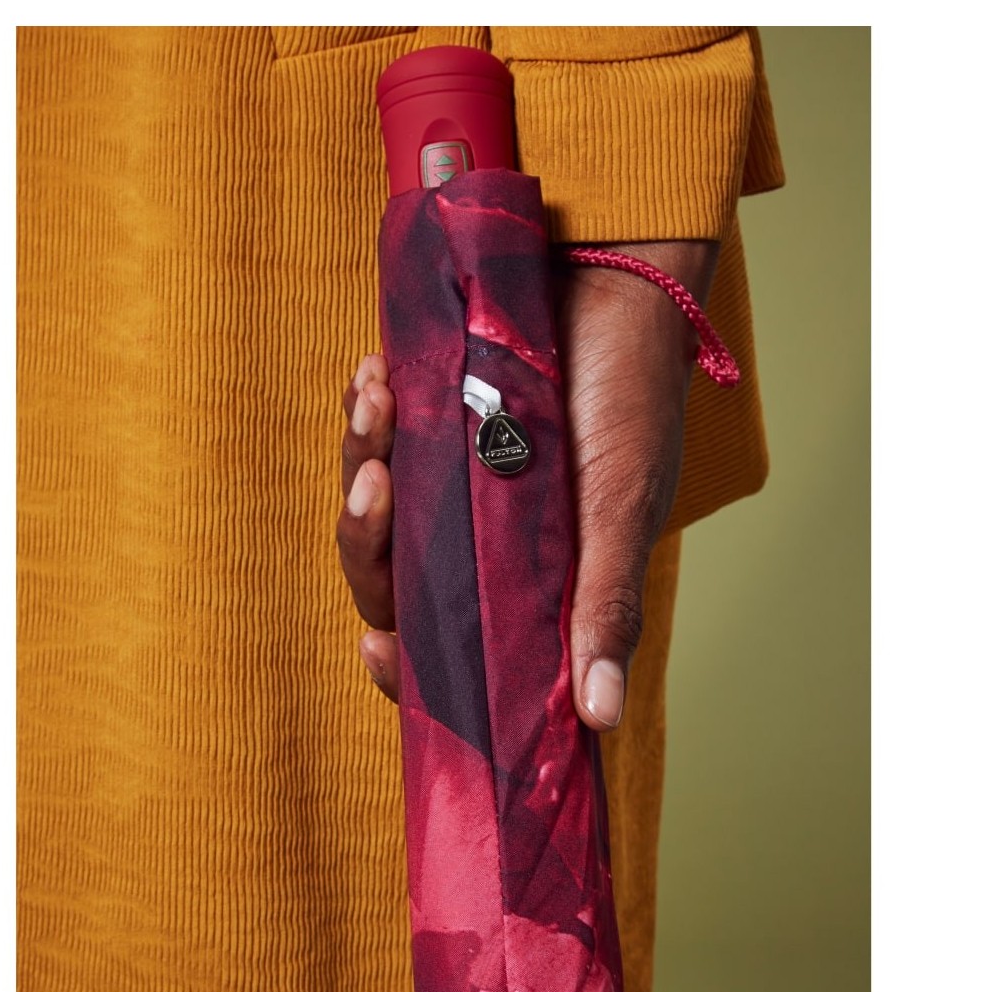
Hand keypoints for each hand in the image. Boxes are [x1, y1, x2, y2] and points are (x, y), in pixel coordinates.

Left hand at [335, 239, 717, 728]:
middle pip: (391, 585)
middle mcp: (481, 542)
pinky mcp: (430, 423)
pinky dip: (365, 414)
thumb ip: (606, 607)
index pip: (452, 653)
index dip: (408, 668)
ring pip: (373, 512)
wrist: (615, 277)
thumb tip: (602, 714)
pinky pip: (374, 439)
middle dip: (368, 542)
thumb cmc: (631, 399)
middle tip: (377, 482)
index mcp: (528, 583)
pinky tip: (373, 376)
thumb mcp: (622, 509)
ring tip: (376, 398)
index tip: (378, 649)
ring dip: (360, 461)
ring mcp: (450, 482)